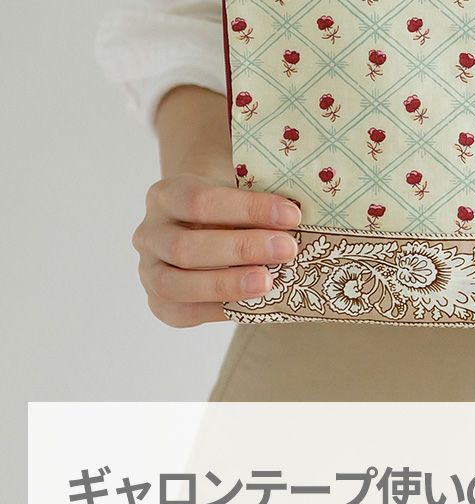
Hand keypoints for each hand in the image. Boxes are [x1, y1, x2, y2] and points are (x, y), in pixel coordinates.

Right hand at [133, 172, 300, 326]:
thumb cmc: (227, 207)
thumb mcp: (237, 191)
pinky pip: (182, 311)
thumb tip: (296, 218)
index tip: (291, 215)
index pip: (200, 201)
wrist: (199, 224)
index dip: (248, 209)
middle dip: (241, 249)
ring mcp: (148, 270)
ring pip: (176, 284)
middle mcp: (149, 233)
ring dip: (227, 284)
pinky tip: (252, 303)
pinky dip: (218, 308)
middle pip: (186, 247)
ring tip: (269, 282)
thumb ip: (257, 203)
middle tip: (286, 250)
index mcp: (167, 195)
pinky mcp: (159, 302)